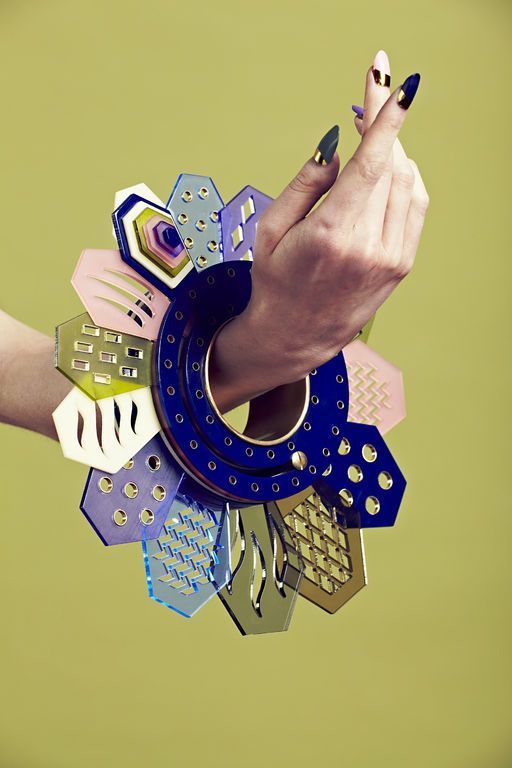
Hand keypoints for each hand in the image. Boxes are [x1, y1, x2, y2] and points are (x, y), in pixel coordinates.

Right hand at [210, 51, 428, 413]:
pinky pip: (414, 204)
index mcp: (331, 235)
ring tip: (367, 138)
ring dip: (392, 151)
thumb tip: (336, 144)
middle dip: (381, 126)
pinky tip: (384, 171)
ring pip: (407, 181)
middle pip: (391, 165)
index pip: (371, 163)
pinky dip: (404, 177)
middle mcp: (368, 247)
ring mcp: (391, 258)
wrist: (297, 335)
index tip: (392, 82)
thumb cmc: (276, 282)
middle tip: (364, 103)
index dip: (384, 117)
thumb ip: (305, 183)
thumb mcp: (271, 230)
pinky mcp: (402, 264)